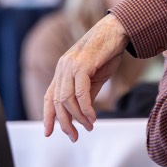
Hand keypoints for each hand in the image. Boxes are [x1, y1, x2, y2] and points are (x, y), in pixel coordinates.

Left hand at [44, 14, 127, 140]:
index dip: (48, 116)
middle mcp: (62, 68)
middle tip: (75, 137)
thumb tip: (82, 112)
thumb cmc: (108, 51)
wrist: (118, 29)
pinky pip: (80, 93)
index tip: (48, 133)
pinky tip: (93, 117)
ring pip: (67, 100)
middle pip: (57, 102)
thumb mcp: (96, 76)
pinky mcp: (82, 65)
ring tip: (89, 127)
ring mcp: (70, 65)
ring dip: (78, 117)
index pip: (50, 96)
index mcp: (63, 70)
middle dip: (65, 123)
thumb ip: (87, 93)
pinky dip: (86, 108)